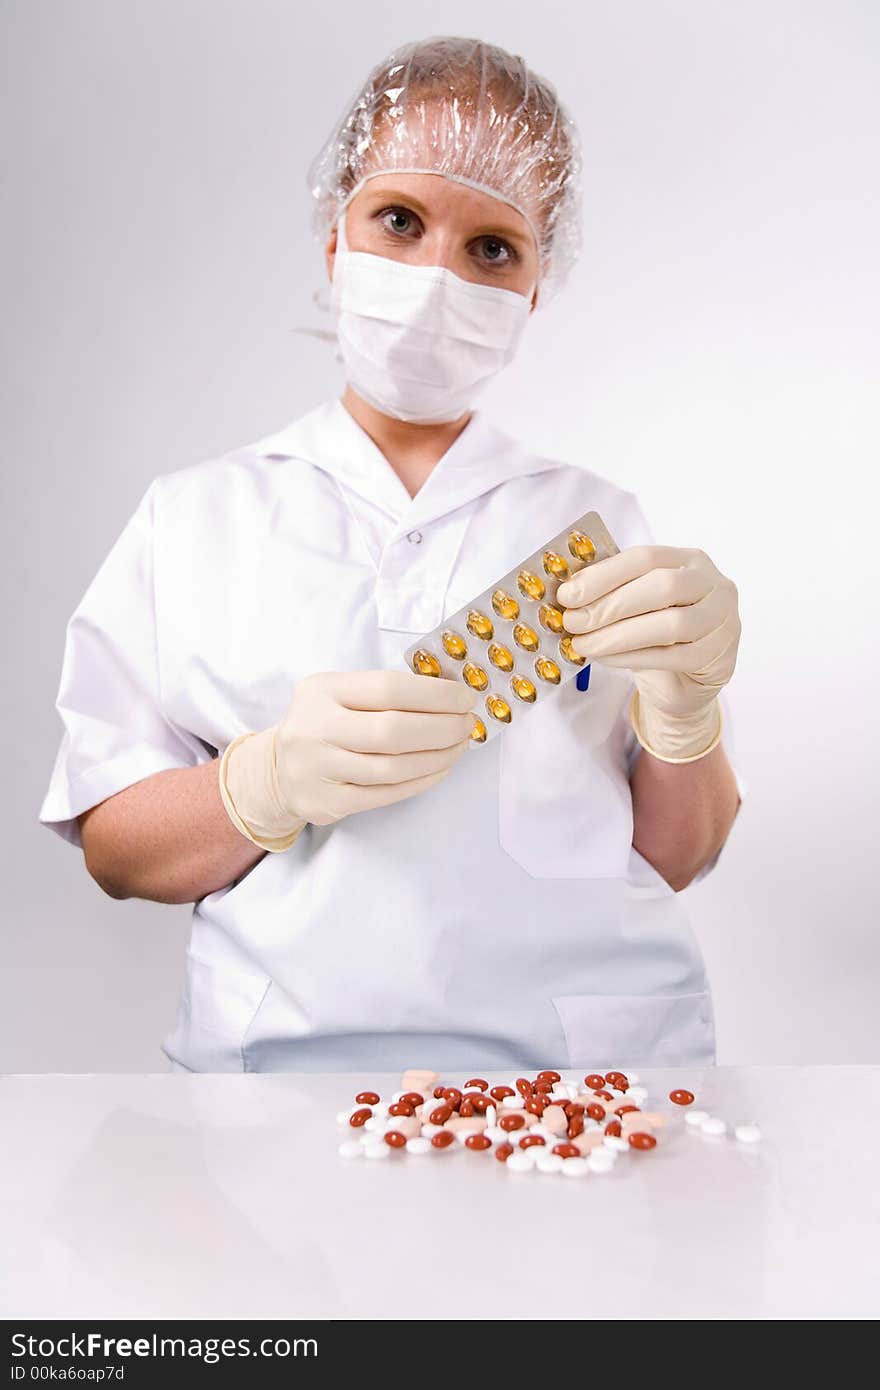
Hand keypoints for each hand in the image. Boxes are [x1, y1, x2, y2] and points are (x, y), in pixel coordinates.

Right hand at [220, 670, 475, 848]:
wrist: (277, 770)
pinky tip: (440, 769)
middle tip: (468, 726)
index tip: (465, 699)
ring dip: (437, 757)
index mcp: (322, 690)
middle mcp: (315, 728)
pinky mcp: (328, 803)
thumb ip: (383, 692)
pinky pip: (386, 794)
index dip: (435, 695)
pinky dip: (421, 781)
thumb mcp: (338, 693)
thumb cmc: (323, 724)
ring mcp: (319, 769)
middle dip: (442, 728)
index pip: (388, 688)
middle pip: (393, 731)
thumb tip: (449, 696)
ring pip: (393, 768)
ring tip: (459, 747)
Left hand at [556, 546, 740, 760]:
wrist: (687, 676)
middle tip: (572, 622)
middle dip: (610, 605)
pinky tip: (605, 658)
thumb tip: (569, 593)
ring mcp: (721, 621)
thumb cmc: (657, 629)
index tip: (567, 594)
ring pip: (669, 624)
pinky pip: (672, 657)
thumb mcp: (639, 600)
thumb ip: (614, 590)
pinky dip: (632, 657)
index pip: (646, 557)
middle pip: (662, 587)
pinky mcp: (717, 657)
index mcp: (690, 559)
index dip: (604, 574)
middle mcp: (714, 584)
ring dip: (617, 635)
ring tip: (584, 645)